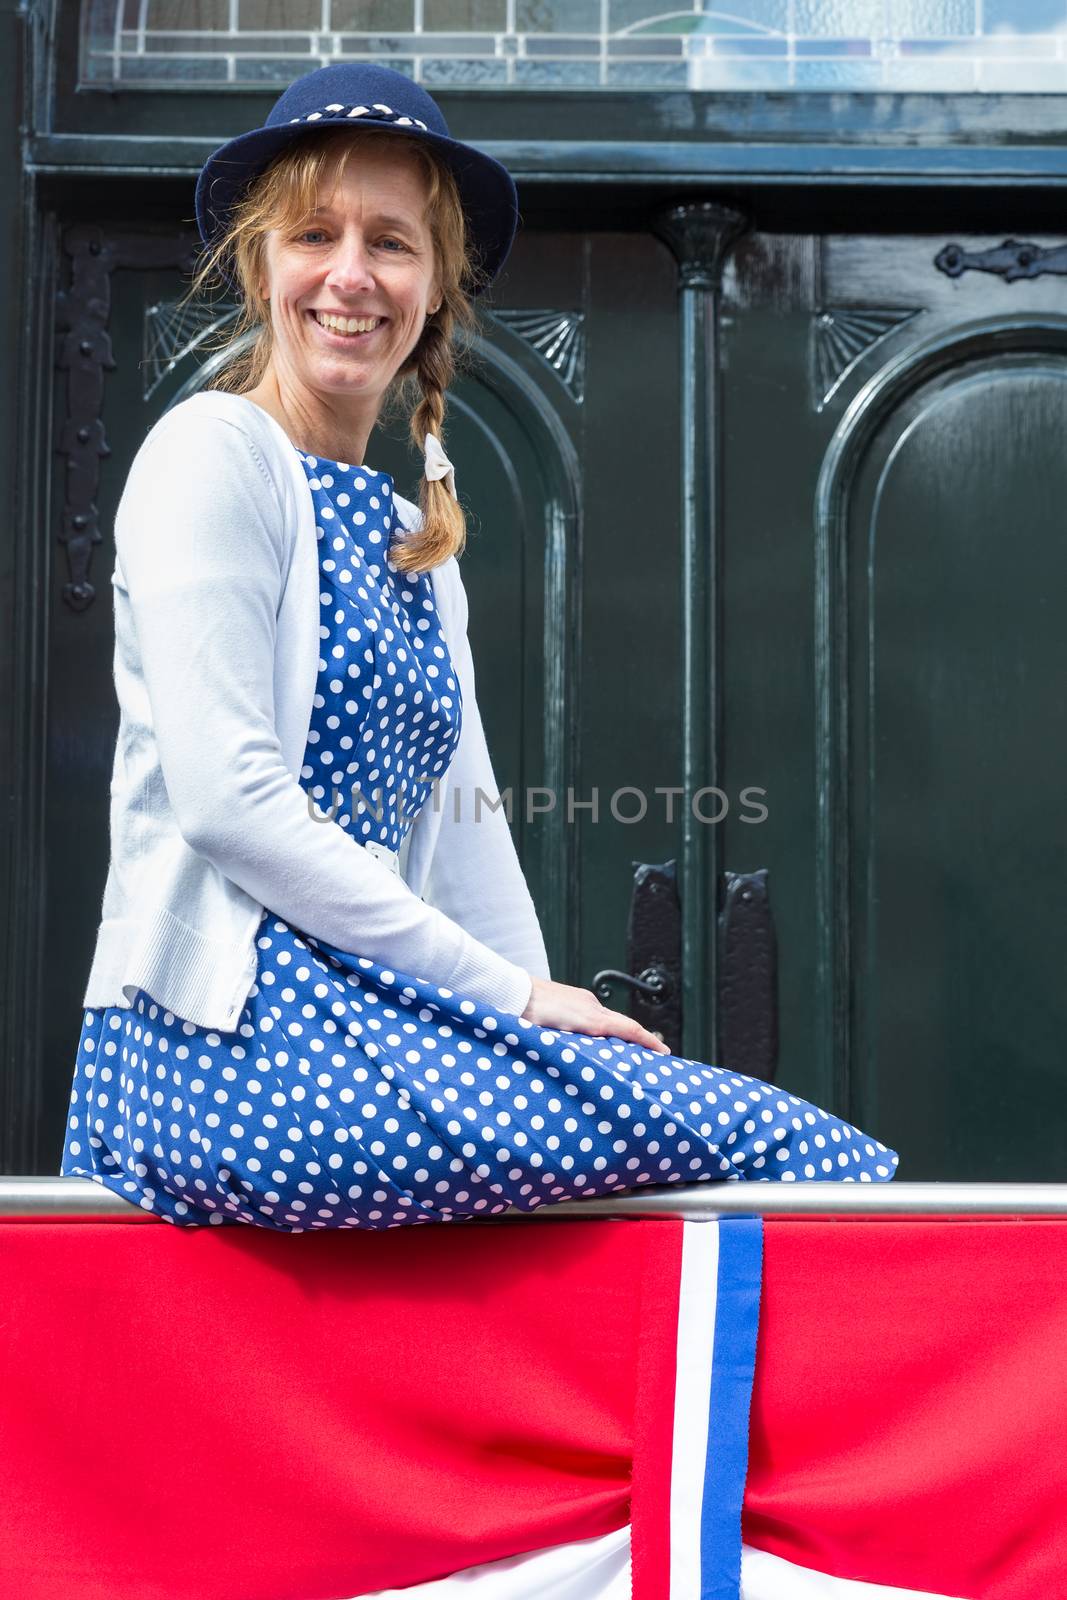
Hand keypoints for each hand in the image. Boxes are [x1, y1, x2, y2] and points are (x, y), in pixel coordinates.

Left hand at [519, 975, 671, 1053]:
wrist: (512, 993)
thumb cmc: (527, 1018)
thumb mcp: (554, 1039)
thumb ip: (574, 1051)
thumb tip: (589, 1066)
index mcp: (591, 1017)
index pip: (629, 1029)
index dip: (648, 1041)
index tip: (665, 1052)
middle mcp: (592, 1006)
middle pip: (624, 1024)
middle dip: (640, 1039)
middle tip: (654, 1054)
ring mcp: (583, 1000)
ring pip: (609, 1020)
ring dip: (621, 1034)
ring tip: (628, 1051)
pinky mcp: (574, 998)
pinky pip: (597, 1014)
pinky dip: (605, 1027)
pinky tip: (597, 1037)